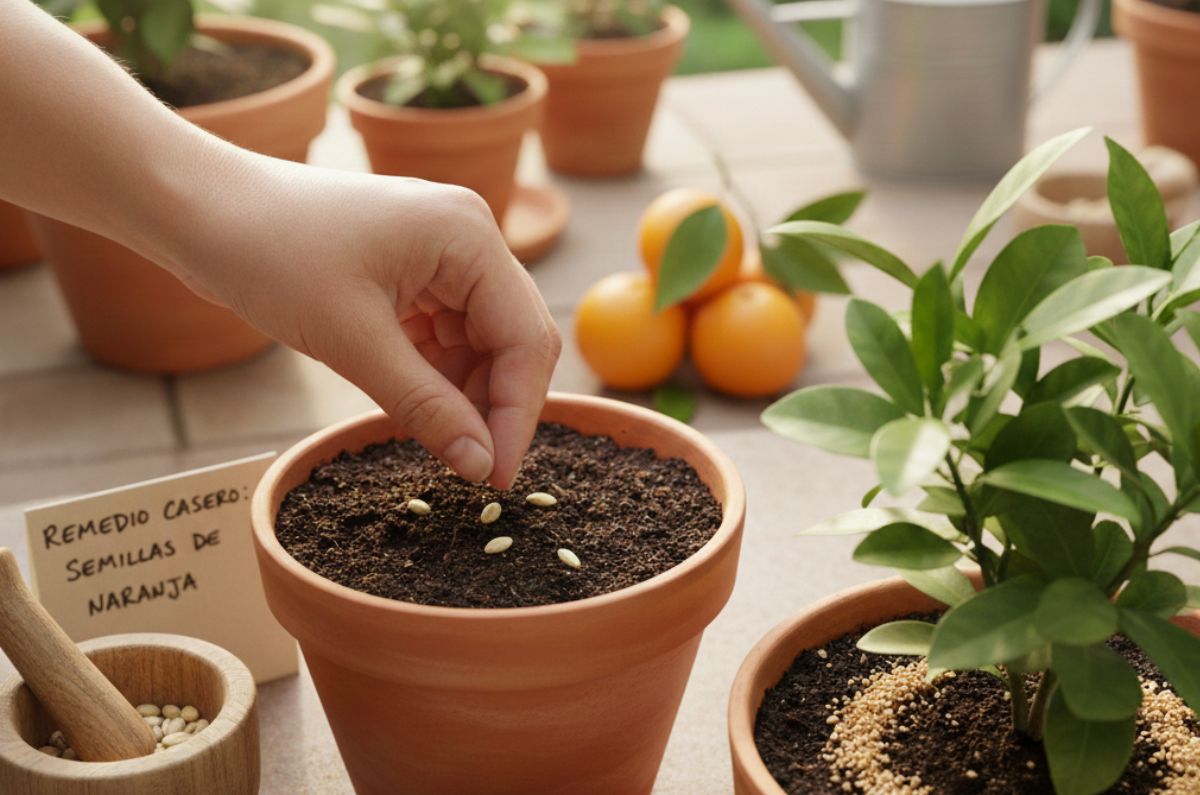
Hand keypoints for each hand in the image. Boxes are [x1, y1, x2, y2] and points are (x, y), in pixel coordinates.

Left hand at [172, 156, 560, 488]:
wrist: (199, 211)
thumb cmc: (268, 254)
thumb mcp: (350, 341)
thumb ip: (425, 406)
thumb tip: (481, 467)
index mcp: (467, 236)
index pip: (524, 338)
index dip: (515, 414)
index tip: (495, 478)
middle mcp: (468, 237)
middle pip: (513, 339)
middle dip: (495, 406)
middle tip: (471, 469)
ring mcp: (443, 253)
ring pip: (482, 343)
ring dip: (464, 394)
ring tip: (432, 436)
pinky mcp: (415, 271)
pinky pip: (447, 335)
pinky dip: (436, 376)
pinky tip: (411, 402)